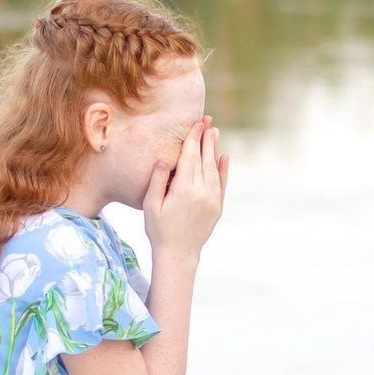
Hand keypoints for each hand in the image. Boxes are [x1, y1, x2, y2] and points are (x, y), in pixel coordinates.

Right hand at [145, 117, 227, 257]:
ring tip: (214, 132)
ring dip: (214, 149)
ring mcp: (212, 199)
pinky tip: (223, 156)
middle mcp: (201, 192)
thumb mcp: (150, 205)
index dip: (192, 138)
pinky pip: (222, 183)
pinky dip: (223, 169)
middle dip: (205, 137)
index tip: (195, 123)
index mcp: (183, 189)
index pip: (189, 156)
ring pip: (214, 168)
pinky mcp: (217, 207)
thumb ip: (157, 181)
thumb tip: (163, 159)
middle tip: (206, 120)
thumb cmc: (159, 229)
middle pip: (204, 158)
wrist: (178, 254)